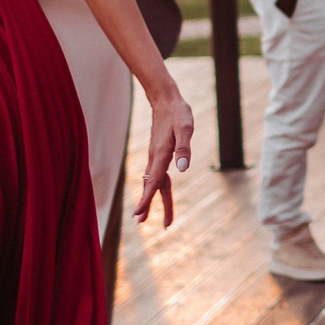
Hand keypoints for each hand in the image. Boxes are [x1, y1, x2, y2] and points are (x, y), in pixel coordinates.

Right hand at [134, 87, 194, 226]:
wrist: (166, 100)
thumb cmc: (178, 113)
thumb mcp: (185, 128)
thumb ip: (184, 148)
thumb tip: (183, 169)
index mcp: (161, 155)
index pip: (153, 182)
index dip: (146, 199)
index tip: (138, 215)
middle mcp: (156, 158)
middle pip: (152, 186)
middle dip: (147, 205)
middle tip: (140, 223)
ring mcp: (156, 157)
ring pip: (153, 182)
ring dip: (151, 199)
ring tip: (145, 217)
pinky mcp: (158, 154)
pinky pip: (156, 176)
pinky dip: (155, 188)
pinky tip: (155, 193)